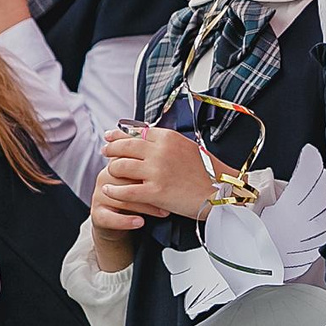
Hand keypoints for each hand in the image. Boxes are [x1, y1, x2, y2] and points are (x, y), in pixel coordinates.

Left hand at [98, 124, 219, 220]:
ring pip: (120, 166)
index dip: (119, 134)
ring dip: (112, 169)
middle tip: (105, 151)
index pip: (136, 132)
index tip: (110, 136)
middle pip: (124, 147)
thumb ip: (166, 142)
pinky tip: (108, 190)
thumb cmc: (208, 172)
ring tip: (109, 172)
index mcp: (168, 138)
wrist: (221, 192)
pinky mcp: (154, 192)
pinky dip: (113, 191)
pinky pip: (124, 190)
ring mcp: (156, 172)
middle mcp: (160, 151)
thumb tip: (147, 135)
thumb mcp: (187, 147)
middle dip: (111, 149)